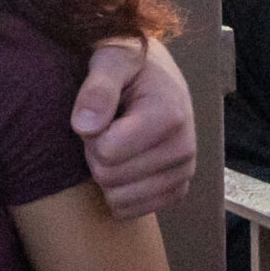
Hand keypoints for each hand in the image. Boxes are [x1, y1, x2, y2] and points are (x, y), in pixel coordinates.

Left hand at [75, 38, 194, 220]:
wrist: (155, 74)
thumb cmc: (127, 63)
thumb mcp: (110, 58)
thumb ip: (97, 88)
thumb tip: (85, 127)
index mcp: (169, 116)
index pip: (107, 152)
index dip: (89, 134)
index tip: (97, 113)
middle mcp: (184, 148)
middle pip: (108, 176)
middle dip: (94, 153)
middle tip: (105, 127)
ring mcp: (184, 172)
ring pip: (118, 199)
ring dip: (105, 173)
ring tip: (116, 143)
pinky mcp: (177, 189)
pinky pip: (133, 211)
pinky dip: (118, 193)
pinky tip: (123, 165)